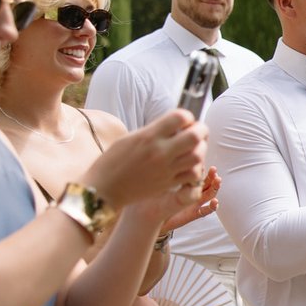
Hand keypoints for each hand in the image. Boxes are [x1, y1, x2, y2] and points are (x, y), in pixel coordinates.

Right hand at [85, 110, 207, 209]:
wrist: (104, 189)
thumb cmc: (112, 161)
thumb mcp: (130, 138)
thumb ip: (154, 131)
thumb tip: (175, 125)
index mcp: (148, 136)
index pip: (180, 117)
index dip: (187, 116)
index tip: (184, 121)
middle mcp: (159, 151)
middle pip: (195, 136)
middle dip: (202, 130)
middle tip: (198, 132)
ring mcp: (165, 169)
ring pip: (198, 156)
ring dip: (201, 149)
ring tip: (195, 148)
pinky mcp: (168, 183)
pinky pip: (193, 175)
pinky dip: (196, 168)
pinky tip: (190, 165)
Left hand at [159, 166, 220, 233]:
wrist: (152, 215)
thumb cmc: (155, 198)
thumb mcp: (162, 183)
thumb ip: (169, 174)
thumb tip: (173, 161)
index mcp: (186, 184)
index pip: (198, 174)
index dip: (202, 169)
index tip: (201, 163)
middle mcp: (193, 193)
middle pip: (207, 183)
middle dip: (212, 176)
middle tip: (214, 170)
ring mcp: (194, 203)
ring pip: (209, 194)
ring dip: (215, 187)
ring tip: (217, 181)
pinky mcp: (194, 213)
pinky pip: (206, 211)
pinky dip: (212, 206)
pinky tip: (215, 202)